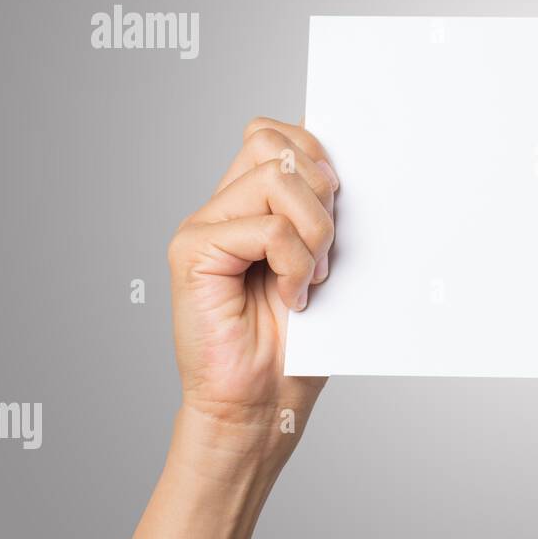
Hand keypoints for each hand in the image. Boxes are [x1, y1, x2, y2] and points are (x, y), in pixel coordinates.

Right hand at [166, 117, 337, 460]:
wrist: (261, 405)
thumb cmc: (296, 344)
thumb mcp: (325, 263)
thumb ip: (324, 212)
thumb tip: (345, 167)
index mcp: (251, 205)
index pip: (277, 134)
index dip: (317, 153)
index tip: (342, 201)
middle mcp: (222, 207)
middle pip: (275, 143)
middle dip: (321, 190)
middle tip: (327, 249)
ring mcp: (203, 227)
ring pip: (276, 177)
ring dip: (313, 230)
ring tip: (311, 277)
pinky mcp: (192, 252)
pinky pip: (266, 228)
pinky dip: (294, 263)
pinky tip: (292, 298)